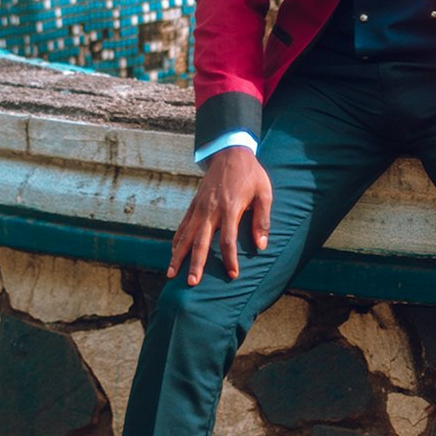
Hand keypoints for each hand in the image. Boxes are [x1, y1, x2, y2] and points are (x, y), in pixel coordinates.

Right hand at [168, 146, 272, 285]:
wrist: (230, 153)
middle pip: (201, 241)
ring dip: (178, 256)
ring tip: (171, 274)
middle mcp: (211, 210)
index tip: (232, 274)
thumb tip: (261, 246)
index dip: (230, 258)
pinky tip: (173, 255)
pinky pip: (183, 226)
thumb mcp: (264, 193)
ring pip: (186, 236)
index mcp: (230, 207)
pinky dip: (177, 241)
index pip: (228, 239)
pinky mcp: (193, 205)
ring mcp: (199, 208)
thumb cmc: (250, 175)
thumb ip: (262, 220)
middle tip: (191, 283)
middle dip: (196, 263)